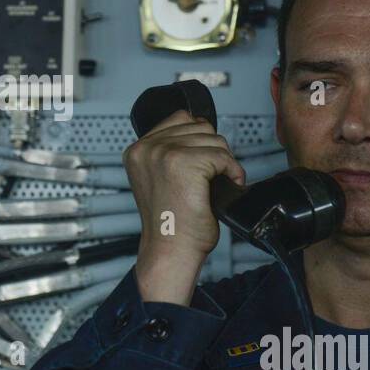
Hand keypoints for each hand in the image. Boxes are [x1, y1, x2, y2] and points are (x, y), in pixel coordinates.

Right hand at [122, 109, 245, 304]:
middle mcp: (147, 148)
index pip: (180, 118)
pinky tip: (223, 188)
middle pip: (200, 127)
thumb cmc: (170, 223)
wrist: (171, 250)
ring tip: (214, 185)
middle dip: (212, 152)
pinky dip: (232, 172)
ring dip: (223, 163)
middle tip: (209, 179)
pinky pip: (223, 156)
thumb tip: (201, 130)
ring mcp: (164, 153)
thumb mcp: (158, 179)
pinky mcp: (184, 163)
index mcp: (137, 150)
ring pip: (214, 139)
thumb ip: (169, 152)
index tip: (199, 165)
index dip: (199, 140)